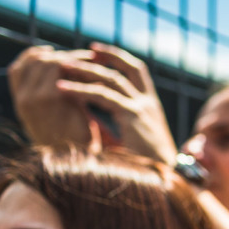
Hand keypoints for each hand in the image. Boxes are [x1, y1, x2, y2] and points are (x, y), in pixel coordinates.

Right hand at [7, 46, 97, 148]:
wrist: (78, 161)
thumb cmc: (74, 139)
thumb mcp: (58, 113)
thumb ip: (55, 93)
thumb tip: (70, 68)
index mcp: (21, 101)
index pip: (20, 67)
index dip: (37, 55)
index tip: (57, 52)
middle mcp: (23, 98)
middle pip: (36, 60)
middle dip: (62, 56)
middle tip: (86, 57)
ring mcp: (33, 97)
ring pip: (49, 62)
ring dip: (73, 59)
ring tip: (94, 63)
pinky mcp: (50, 98)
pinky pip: (61, 71)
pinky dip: (78, 68)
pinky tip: (94, 72)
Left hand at [53, 43, 178, 163]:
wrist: (166, 178)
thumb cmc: (148, 165)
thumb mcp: (132, 138)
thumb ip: (117, 124)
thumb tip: (90, 117)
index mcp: (151, 106)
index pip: (137, 72)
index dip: (118, 58)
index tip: (96, 51)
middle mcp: (149, 103)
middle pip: (128, 68)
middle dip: (103, 56)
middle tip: (77, 51)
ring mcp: (143, 108)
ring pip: (111, 79)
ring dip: (85, 70)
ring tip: (62, 65)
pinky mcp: (133, 117)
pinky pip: (102, 96)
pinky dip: (80, 90)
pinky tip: (62, 88)